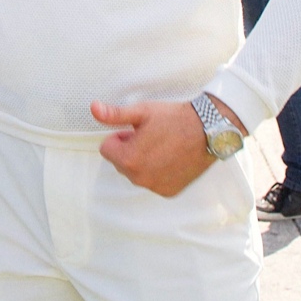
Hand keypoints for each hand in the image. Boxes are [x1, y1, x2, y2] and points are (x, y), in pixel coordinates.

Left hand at [91, 99, 219, 197]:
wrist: (208, 130)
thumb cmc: (174, 119)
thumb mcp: (141, 112)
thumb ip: (114, 115)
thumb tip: (93, 108)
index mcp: (128, 160)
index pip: (106, 148)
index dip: (120, 135)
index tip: (137, 130)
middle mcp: (140, 178)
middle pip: (120, 162)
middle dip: (129, 149)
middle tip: (150, 136)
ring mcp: (155, 187)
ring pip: (136, 172)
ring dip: (142, 161)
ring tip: (162, 145)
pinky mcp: (169, 192)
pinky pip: (152, 181)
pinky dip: (157, 171)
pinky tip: (170, 158)